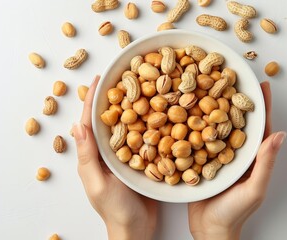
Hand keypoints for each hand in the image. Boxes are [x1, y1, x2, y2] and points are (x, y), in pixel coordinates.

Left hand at [72, 75, 157, 239]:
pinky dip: (147, 122)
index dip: (92, 99)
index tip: (98, 78)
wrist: (136, 230)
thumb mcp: (97, 183)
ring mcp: (123, 156)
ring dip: (131, 105)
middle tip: (121, 75)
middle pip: (108, 119)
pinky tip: (157, 110)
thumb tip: (76, 124)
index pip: (89, 121)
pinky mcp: (140, 160)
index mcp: (92, 155)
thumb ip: (87, 155)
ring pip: (126, 125)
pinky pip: (142, 137)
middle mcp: (106, 152)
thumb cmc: (115, 210)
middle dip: (112, 97)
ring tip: (140, 85)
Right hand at [188, 81, 285, 239]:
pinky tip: (184, 114)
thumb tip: (279, 135)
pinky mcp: (197, 161)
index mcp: (251, 158)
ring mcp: (214, 156)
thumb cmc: (234, 213)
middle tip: (228, 78)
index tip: (261, 85)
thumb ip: (265, 164)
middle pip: (234, 122)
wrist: (209, 229)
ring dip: (210, 109)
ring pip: (213, 128)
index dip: (261, 106)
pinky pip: (195, 140)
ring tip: (205, 89)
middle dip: (233, 100)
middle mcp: (233, 153)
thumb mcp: (253, 190)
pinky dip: (191, 126)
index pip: (259, 127)